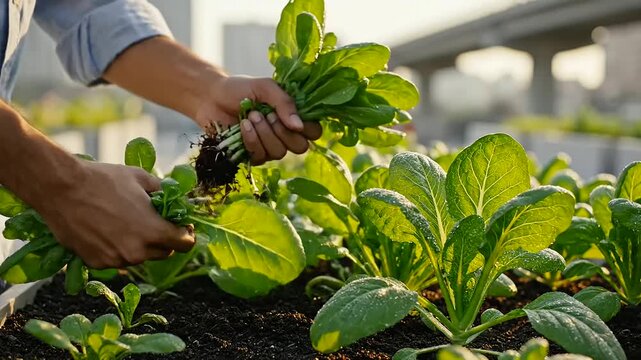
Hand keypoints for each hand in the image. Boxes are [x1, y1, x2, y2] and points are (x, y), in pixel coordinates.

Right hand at [37, 162, 194, 268]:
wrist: (61, 189)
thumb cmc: (103, 180)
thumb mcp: (141, 178)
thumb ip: (163, 191)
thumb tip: (175, 198)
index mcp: (153, 231)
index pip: (185, 244)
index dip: (187, 234)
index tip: (183, 226)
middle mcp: (137, 251)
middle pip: (164, 252)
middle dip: (165, 239)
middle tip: (156, 222)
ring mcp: (116, 260)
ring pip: (140, 257)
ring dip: (141, 244)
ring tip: (128, 223)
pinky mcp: (97, 263)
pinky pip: (118, 259)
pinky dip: (119, 248)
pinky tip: (108, 230)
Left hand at [194, 75, 321, 163]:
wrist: (211, 97)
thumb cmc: (240, 89)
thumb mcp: (265, 88)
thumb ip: (284, 103)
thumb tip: (298, 126)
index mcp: (293, 117)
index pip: (314, 132)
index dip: (306, 128)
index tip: (287, 115)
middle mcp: (285, 135)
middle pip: (300, 147)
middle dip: (282, 131)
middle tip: (267, 114)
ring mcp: (270, 147)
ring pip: (279, 152)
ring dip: (264, 133)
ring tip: (251, 116)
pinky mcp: (253, 156)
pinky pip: (260, 157)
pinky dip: (251, 140)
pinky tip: (243, 127)